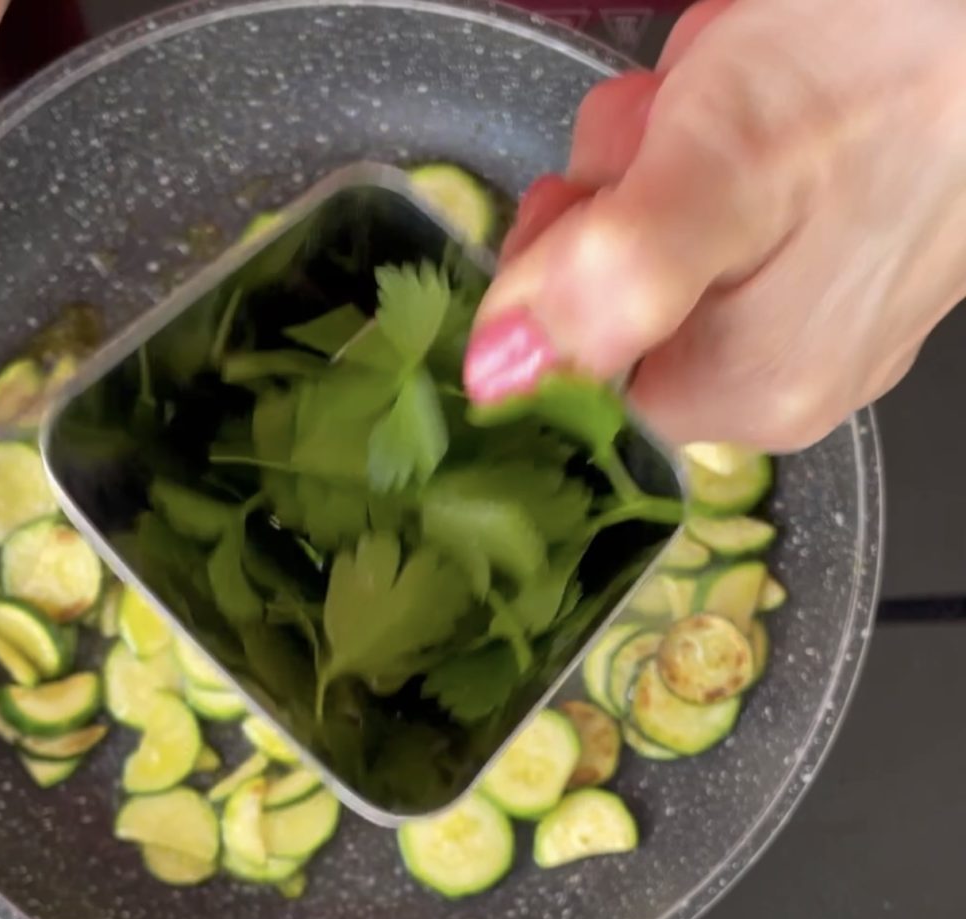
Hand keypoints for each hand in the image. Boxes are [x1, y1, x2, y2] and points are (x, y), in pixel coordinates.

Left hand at [464, 0, 965, 450]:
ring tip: (721, 91)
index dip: (556, 294)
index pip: (586, 380)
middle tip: (664, 127)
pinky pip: (723, 225)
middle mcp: (787, 378)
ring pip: (666, 257)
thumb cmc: (884, 65)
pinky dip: (709, 154)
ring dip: (658, 165)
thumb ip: (608, 284)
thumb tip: (499, 377)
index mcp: (751, 389)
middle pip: (623, 318)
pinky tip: (748, 95)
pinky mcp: (833, 256)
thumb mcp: (716, 171)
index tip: (575, 204)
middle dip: (616, 210)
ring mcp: (816, 316)